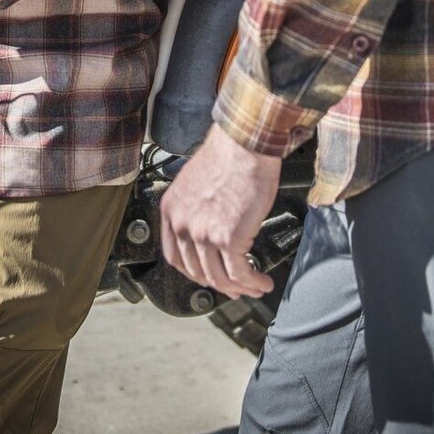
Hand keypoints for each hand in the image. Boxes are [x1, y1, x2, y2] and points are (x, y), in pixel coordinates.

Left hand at [159, 125, 280, 298]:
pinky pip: (240, 273)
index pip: (175, 257)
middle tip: (235, 287)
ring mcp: (203, 234)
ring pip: (220, 277)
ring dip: (240, 288)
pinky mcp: (229, 238)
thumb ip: (194, 208)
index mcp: (171, 210)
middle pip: (197, 271)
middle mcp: (183, 224)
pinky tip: (262, 281)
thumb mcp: (196, 182)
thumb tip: (208, 228)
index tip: (207, 276)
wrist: (245, 144)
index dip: (193, 272)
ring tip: (254, 286)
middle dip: (219, 284)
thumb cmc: (228, 155)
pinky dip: (253, 282)